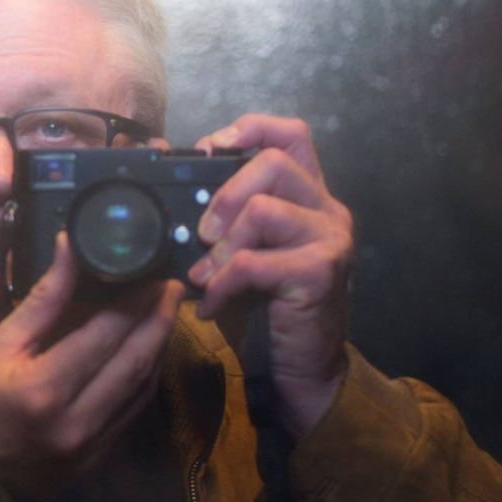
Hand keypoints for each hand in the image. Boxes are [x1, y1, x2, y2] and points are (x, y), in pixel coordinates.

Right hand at [0, 233, 185, 501]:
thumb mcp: (1, 342)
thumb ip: (44, 298)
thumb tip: (70, 247)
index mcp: (44, 388)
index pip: (106, 336)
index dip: (136, 303)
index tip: (155, 277)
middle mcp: (74, 421)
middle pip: (136, 363)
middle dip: (161, 321)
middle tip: (174, 290)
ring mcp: (89, 447)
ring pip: (142, 390)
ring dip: (159, 350)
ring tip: (166, 316)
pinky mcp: (97, 460)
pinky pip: (133, 414)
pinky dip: (145, 380)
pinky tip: (148, 355)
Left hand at [188, 114, 352, 440]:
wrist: (302, 372)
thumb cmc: (264, 311)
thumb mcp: (239, 254)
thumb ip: (221, 219)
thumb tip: (170, 184)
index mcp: (307, 197)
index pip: (291, 134)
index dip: (249, 128)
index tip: (210, 151)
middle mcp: (327, 210)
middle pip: (274, 162)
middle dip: (225, 193)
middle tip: (203, 233)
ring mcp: (330, 240)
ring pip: (263, 208)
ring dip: (221, 245)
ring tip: (205, 275)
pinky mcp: (321, 273)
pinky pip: (253, 262)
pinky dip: (221, 284)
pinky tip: (212, 306)